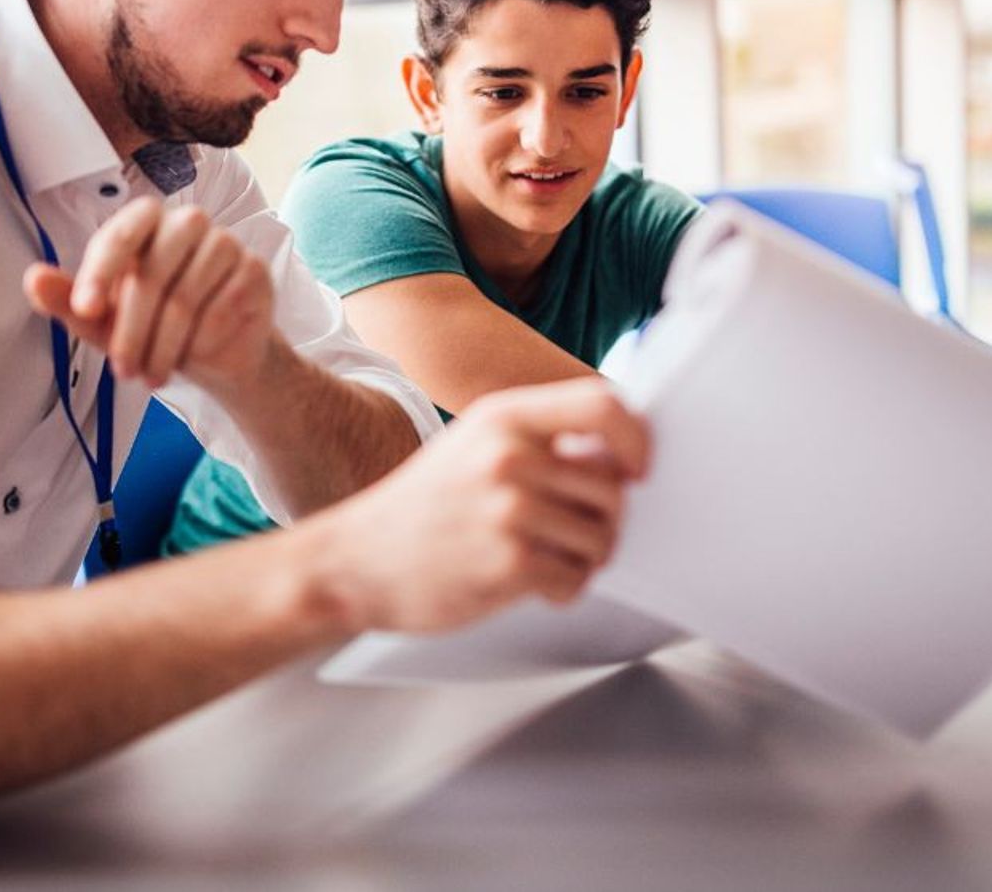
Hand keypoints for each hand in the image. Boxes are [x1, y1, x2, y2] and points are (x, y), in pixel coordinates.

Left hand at [23, 200, 275, 391]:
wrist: (219, 354)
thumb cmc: (156, 327)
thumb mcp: (105, 320)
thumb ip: (69, 299)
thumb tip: (33, 279)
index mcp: (147, 222)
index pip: (122, 233)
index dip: (101, 271)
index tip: (84, 310)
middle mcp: (188, 222)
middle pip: (152, 274)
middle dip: (131, 330)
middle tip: (121, 370)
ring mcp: (226, 243)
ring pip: (185, 299)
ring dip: (164, 347)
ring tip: (151, 375)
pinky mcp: (254, 270)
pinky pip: (221, 311)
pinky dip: (201, 343)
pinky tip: (194, 355)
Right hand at [314, 378, 650, 634]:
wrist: (354, 562)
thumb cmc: (422, 508)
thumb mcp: (472, 446)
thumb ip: (538, 441)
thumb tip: (617, 454)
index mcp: (503, 417)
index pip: (603, 403)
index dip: (635, 437)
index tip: (637, 467)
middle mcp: (508, 456)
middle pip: (611, 483)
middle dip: (606, 518)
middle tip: (578, 535)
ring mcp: (508, 509)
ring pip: (601, 536)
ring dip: (587, 558)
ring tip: (551, 560)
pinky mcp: (508, 563)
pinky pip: (576, 579)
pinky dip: (565, 589)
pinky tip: (535, 584)